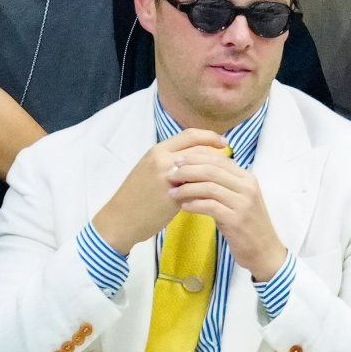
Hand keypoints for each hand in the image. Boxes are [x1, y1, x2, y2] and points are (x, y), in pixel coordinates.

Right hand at [92, 129, 227, 254]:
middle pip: (199, 148)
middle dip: (218, 153)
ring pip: (201, 167)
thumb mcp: (149, 171)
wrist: (121, 217)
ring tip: (225, 178)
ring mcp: (167, 177)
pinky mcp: (173, 195)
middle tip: (231, 161)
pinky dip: (208, 189)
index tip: (224, 143)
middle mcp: (162, 159)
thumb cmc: (135, 196)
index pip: (189, 135)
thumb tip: (193, 160)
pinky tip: (215, 194)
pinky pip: (197, 188)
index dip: (210, 136)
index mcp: (157, 150)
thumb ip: (168, 163)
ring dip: (216, 172)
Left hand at [167, 148, 286, 281]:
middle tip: (170, 174)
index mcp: (247, 177)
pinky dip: (194, 204)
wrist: (265, 252)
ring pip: (209, 186)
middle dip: (187, 170)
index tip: (176, 160)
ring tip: (172, 192)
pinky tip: (183, 206)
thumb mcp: (236, 197)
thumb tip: (190, 167)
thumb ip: (220, 182)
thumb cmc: (245, 222)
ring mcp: (244, 203)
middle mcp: (247, 187)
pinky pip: (210, 206)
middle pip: (211, 169)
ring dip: (186, 188)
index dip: (194, 157)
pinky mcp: (237, 220)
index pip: (217, 159)